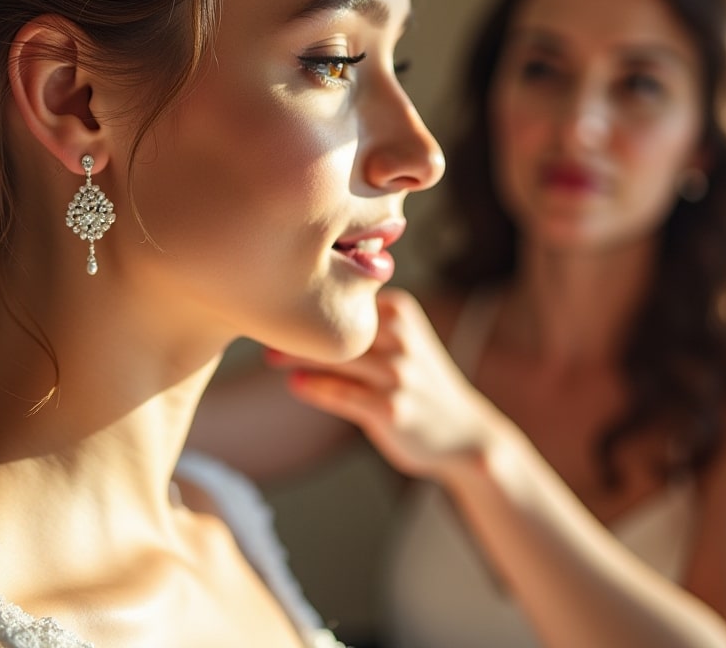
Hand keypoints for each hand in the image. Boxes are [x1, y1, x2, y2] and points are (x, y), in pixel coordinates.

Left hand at [267, 287, 501, 484]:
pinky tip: (295, 383)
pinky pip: (344, 395)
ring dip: (299, 355)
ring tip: (270, 355)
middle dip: (299, 324)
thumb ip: (363, 319)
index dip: (308, 295)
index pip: (346, 295)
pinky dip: (316, 388)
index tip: (273, 293)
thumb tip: (300, 303)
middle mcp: (402, 339)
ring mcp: (398, 375)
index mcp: (401, 311)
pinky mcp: (392, 410)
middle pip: (339, 324)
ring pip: (338, 358)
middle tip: (261, 322)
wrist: (464, 432)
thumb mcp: (402, 338)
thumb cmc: (419, 381)